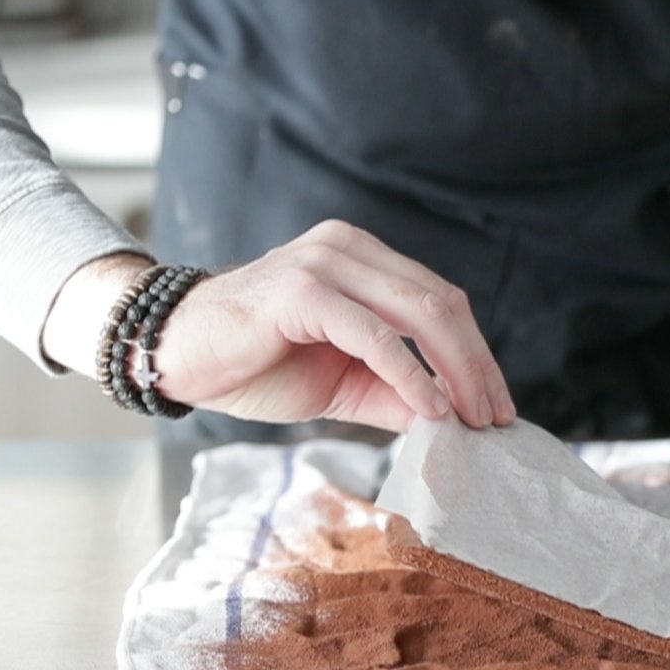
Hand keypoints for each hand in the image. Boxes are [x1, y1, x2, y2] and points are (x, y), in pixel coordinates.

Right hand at [42, 221, 514, 431]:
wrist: (173, 356)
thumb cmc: (253, 364)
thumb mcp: (342, 383)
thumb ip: (394, 392)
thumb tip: (452, 420)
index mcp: (361, 258)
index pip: (440, 300)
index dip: (476, 352)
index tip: (496, 403)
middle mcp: (347, 249)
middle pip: (440, 302)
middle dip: (476, 364)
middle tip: (496, 416)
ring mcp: (325, 263)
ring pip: (417, 312)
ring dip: (455, 371)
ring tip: (473, 417)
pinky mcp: (302, 290)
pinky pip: (374, 335)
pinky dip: (411, 373)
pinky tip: (433, 409)